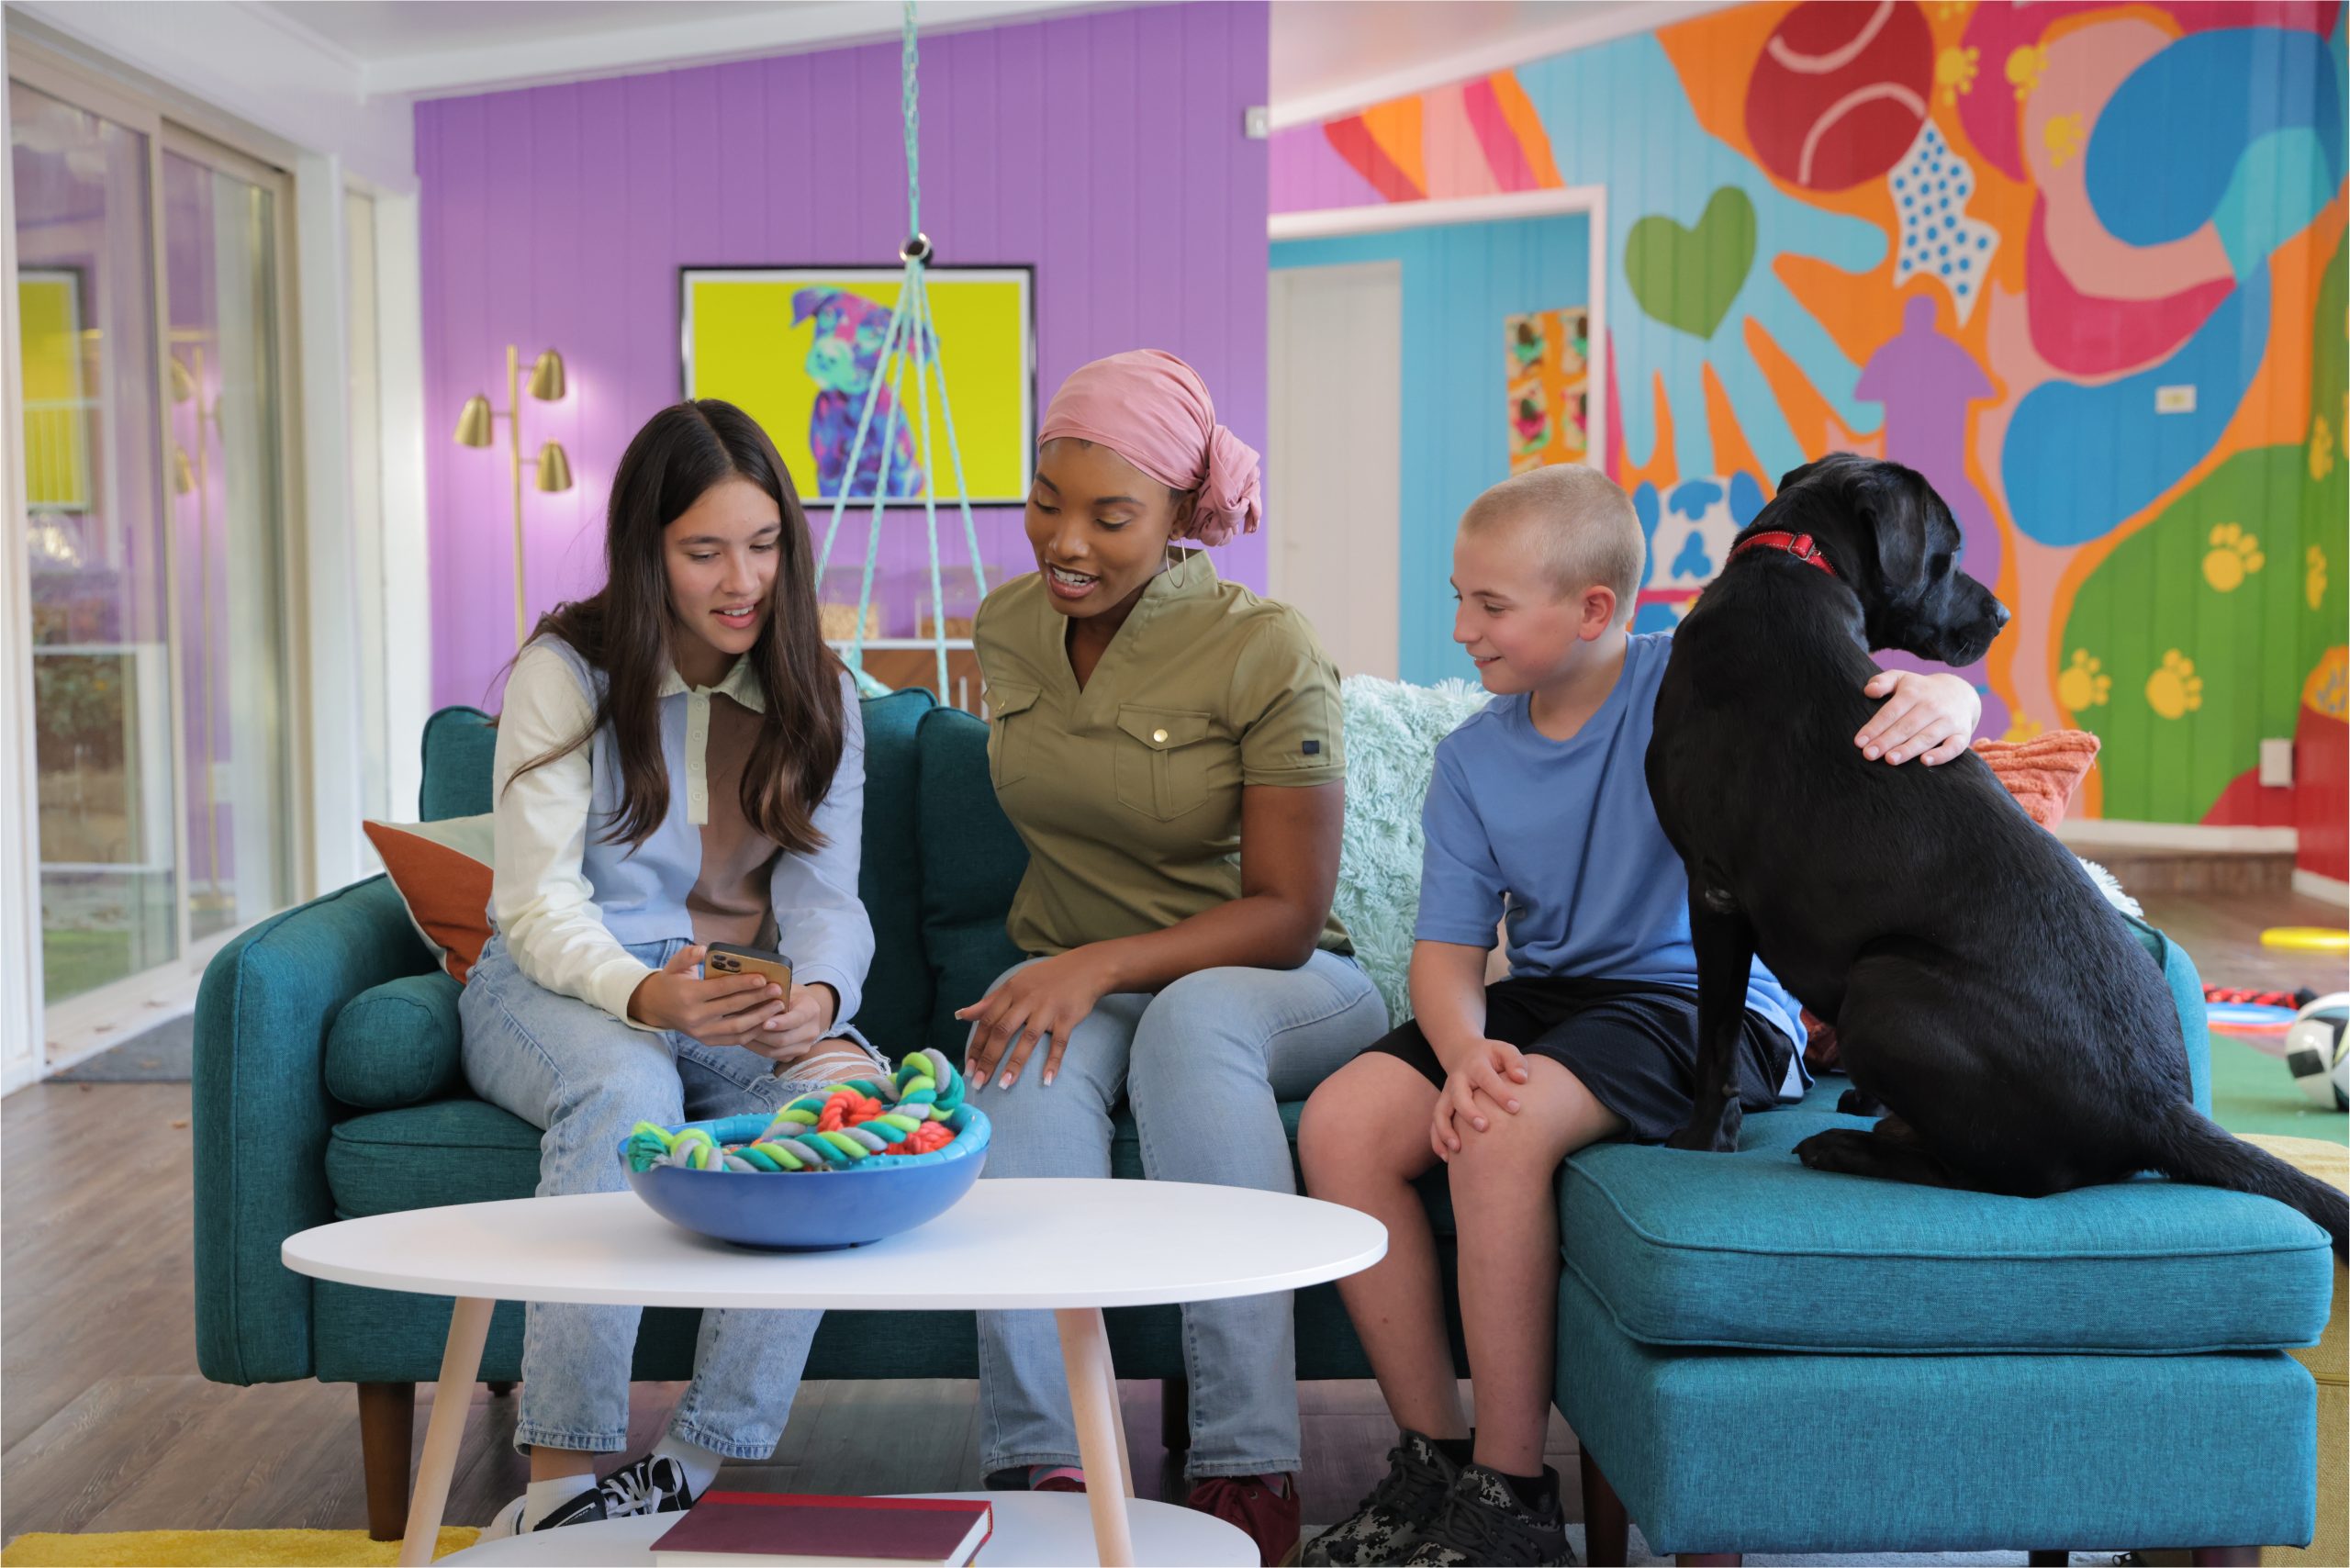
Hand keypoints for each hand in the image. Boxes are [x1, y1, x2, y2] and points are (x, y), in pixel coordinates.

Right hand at [626, 944, 789, 1044]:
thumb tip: (703, 949)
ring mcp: (701, 1032)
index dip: (743, 984)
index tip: (764, 978)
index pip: (721, 989)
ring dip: (760, 1017)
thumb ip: (688, 956)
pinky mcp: (707, 1041)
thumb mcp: (674, 965)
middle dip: (758, 998)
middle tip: (778, 990)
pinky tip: (767, 1021)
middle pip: (733, 1007)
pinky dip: (752, 1032)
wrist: (656, 1008)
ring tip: (778, 1006)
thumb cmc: (671, 981)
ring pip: (737, 1027)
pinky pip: (734, 1040)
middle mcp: (695, 1016)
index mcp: (688, 995)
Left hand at [740, 982, 839, 1064]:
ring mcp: (804, 1046)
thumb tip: (752, 991)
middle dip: (761, 1034)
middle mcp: (812, 1031)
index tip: (764, 1022)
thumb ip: (771, 992)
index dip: (780, 1023)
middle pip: (783, 1039)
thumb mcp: (783, 988)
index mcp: (811, 1010)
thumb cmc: (788, 995)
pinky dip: (757, 1048)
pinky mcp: (794, 1055)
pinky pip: (772, 1056)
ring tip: (739, 1033)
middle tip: (742, 1027)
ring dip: (756, 1042)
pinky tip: (746, 1039)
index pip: (796, 1019)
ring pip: (775, 1050)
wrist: (801, 1009)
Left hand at [955, 949, 1118, 1089]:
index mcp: (1011, 991)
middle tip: (979, 1082)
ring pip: (1028, 1038)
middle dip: (988, 1058)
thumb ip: (989, 1002)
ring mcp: (1048, 1009)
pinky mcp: (1067, 1017)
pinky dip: (1053, 1061)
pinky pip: (1059, 1043)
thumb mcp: (1015, 984)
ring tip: (1004, 1084)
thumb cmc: (1047, 978)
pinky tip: (1047, 1080)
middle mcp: (1027, 999)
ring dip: (1015, 1063)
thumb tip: (961, 1015)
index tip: (968, 1066)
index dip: (976, 1045)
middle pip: (1002, 1031)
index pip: (987, 1020)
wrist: (1086, 968)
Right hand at [1429, 1039, 1529, 1161]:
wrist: (1462, 1052)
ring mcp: (1447, 1094)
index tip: (1516, 1108)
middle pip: (1458, 1096)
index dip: (1500, 1093)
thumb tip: (1522, 1079)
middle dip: (1468, 1112)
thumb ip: (1515, 1062)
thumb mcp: (1505, 1050)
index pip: (1487, 1079)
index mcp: (1476, 1065)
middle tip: (1483, 1127)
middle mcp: (1457, 1080)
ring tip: (1457, 1148)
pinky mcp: (1442, 1106)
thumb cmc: (1491, 1056)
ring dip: (1446, 1131)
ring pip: (1440, 1113)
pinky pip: (1434, 1124)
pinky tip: (1447, 1157)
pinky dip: (1437, 1141)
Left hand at [1856, 670, 1979, 766]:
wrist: (1960, 692)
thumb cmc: (1921, 690)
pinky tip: (1925, 762)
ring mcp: (1949, 721)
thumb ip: (1883, 681)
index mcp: (1914, 693)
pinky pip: (1954, 747)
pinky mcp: (1962, 734)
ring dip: (1908, 749)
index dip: (1875, 727)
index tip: (1859, 742)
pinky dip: (1942, 755)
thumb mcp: (1902, 678)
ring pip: (1927, 737)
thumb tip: (1869, 690)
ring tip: (1890, 760)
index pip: (1891, 712)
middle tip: (1869, 755)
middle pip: (1907, 726)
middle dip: (1887, 741)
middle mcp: (1932, 706)